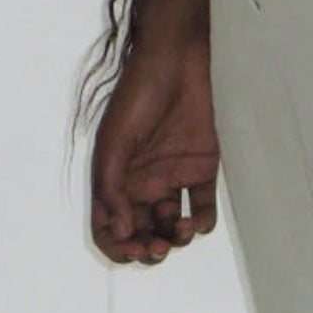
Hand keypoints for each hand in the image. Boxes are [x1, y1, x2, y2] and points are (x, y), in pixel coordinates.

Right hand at [89, 34, 219, 266]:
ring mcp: (172, 179)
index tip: (132, 250)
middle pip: (143, 234)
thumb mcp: (113, 143)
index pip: (110, 229)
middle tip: (158, 248)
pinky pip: (202, 208)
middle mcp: (143, 186)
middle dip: (149, 249)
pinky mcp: (201, 171)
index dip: (118, 248)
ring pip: (173, 227)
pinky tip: (197, 219)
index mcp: (116, 182)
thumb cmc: (136, 98)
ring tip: (180, 228)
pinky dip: (202, 223)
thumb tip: (123, 233)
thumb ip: (113, 190)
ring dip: (176, 238)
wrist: (175, 62)